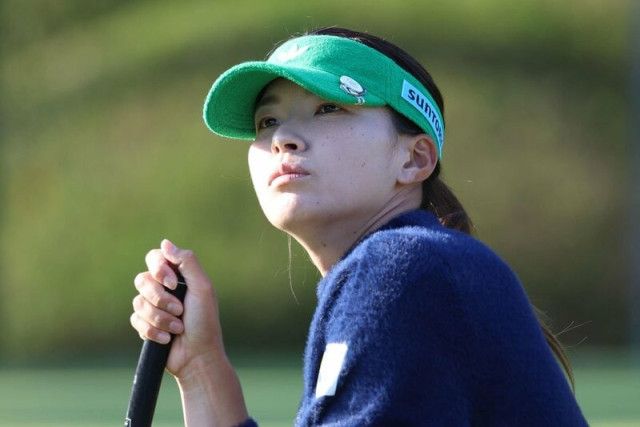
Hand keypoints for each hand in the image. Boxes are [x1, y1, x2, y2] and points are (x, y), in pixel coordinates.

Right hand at [130, 239, 225, 378]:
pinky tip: (167, 339)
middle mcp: (163, 288)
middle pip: (142, 280)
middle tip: (180, 310)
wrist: (198, 356)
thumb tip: (165, 243)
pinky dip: (152, 331)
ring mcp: (153, 306)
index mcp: (178, 276)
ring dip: (160, 318)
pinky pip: (135, 320)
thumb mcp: (202, 288)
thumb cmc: (205, 322)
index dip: (158, 268)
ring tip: (177, 328)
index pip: (154, 258)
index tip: (171, 283)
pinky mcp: (144, 324)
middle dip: (160, 299)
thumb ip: (187, 262)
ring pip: (138, 302)